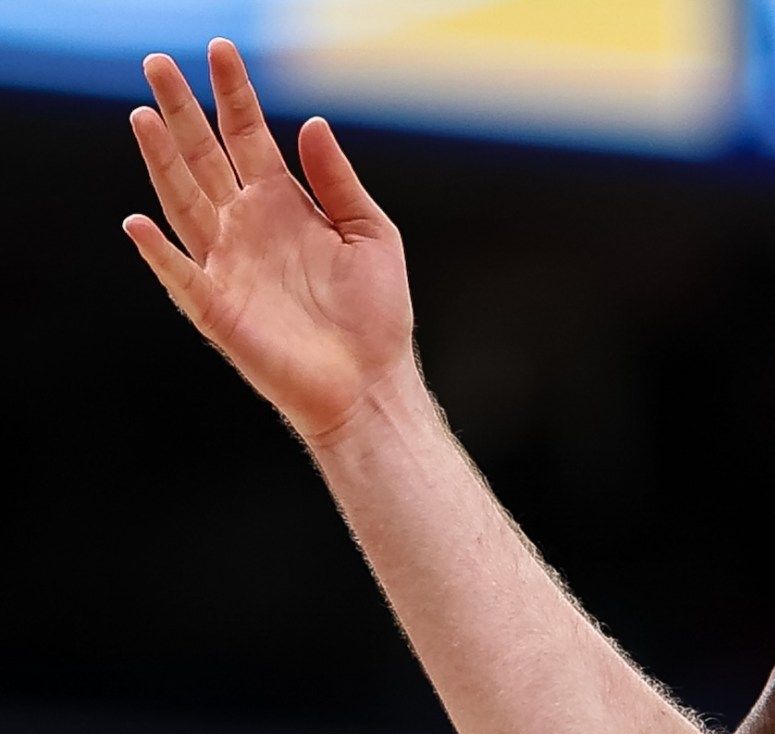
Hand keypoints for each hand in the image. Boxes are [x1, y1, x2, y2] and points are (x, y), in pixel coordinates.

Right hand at [123, 41, 414, 446]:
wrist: (373, 383)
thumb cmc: (376, 314)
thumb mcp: (372, 234)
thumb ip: (338, 181)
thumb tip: (312, 123)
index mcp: (282, 205)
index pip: (248, 137)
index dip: (233, 94)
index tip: (220, 50)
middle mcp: (246, 227)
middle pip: (203, 157)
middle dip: (180, 111)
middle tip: (157, 63)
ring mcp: (227, 264)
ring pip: (183, 201)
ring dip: (161, 161)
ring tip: (142, 115)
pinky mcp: (218, 309)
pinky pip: (181, 275)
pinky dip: (159, 253)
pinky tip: (138, 222)